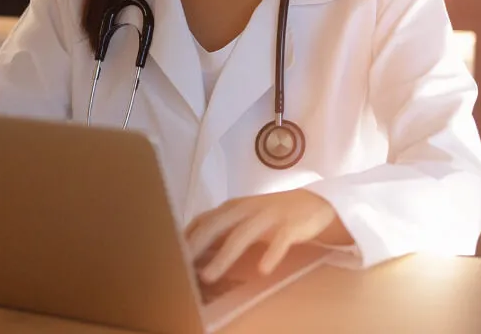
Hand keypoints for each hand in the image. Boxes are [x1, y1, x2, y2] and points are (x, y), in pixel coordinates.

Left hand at [184, 189, 350, 283]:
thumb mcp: (241, 216)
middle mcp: (246, 208)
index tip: (169, 256)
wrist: (311, 203)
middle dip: (197, 246)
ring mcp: (268, 216)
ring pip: (242, 235)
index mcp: (232, 207)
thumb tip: (189, 247)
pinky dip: (270, 254)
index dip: (186, 238)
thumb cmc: (268, 214)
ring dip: (223, 256)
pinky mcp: (290, 225)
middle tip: (181, 267)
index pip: (203, 220)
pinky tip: (263, 270)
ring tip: (208, 276)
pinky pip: (280, 241)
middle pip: (217, 226)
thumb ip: (219, 228)